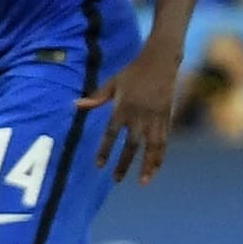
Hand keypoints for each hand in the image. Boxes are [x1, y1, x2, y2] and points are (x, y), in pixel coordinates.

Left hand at [84, 54, 179, 182]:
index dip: (105, 149)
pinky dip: (160, 155)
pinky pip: (164, 140)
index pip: (111, 133)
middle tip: (117, 179)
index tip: (100, 165)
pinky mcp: (166, 118)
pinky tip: (156, 167)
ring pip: (152, 146)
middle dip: (124, 163)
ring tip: (144, 182)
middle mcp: (139, 115)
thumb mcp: (113, 82)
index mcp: (123, 107)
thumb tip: (76, 105)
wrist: (160, 61)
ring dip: (148, 165)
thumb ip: (96, 97)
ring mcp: (155, 118)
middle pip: (131, 145)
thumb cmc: (133, 72)